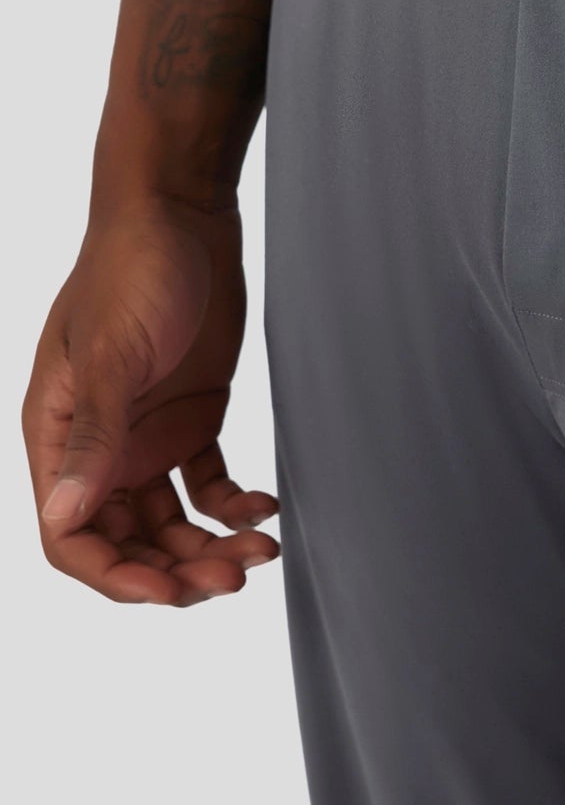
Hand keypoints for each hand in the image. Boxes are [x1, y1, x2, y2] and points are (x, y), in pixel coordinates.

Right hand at [23, 196, 278, 605]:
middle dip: (175, 569)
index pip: (69, 534)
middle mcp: (97, 445)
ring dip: (208, 546)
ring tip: (259, 554)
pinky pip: (207, 483)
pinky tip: (265, 509)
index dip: (114, 575)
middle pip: (126, 540)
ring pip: (170, 520)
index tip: (169, 591)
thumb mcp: (113, 355)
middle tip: (231, 578)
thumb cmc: (132, 269)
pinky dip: (233, 506)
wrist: (182, 213)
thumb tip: (63, 516)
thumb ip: (95, 439)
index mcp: (57, 434)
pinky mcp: (190, 417)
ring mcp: (145, 434)